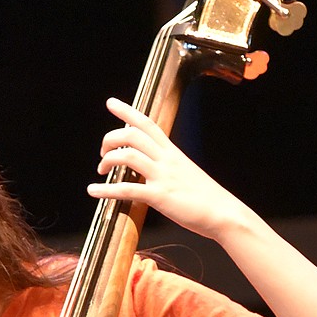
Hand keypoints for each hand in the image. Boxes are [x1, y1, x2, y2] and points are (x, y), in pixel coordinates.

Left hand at [87, 98, 245, 239]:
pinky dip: (105, 190)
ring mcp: (162, 177)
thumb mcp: (186, 173)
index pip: (147, 124)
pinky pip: (126, 189)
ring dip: (107, 160)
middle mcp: (166, 160)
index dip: (127, 111)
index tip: (111, 102)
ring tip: (101, 170)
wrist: (224, 213)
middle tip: (103, 152)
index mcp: (172, 152)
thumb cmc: (206, 198)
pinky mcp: (159, 197)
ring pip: (127, 155)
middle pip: (132, 135)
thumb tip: (153, 168)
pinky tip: (93, 191)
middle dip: (111, 138)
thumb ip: (168, 166)